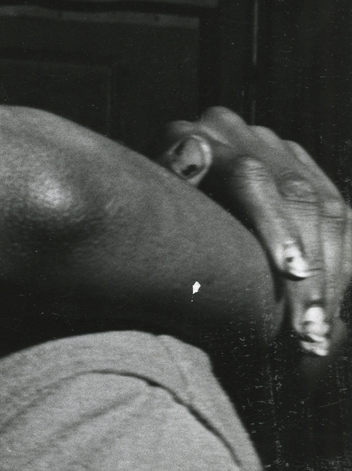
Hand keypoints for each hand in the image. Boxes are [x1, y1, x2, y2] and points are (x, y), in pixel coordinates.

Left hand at [159, 108, 351, 356]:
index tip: (292, 273)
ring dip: (333, 276)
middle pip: (298, 197)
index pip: (254, 178)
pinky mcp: (309, 174)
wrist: (155, 207)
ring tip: (320, 335)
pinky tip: (335, 310)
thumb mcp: (143, 202)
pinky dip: (343, 265)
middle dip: (311, 268)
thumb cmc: (140, 220)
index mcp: (209, 135)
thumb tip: (193, 151)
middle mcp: (252, 137)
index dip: (277, 225)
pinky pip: (342, 219)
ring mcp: (285, 153)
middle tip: (308, 329)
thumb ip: (167, 176)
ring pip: (329, 210)